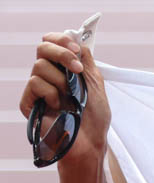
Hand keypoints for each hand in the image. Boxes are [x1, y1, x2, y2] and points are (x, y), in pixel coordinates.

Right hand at [19, 31, 109, 165]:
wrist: (90, 142)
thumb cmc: (94, 118)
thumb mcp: (96, 84)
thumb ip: (86, 61)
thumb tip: (77, 39)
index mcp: (63, 69)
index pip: (52, 43)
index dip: (61, 40)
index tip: (76, 49)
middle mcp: (48, 76)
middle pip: (42, 48)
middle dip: (61, 54)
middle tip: (77, 69)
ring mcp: (37, 89)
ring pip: (39, 66)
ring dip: (61, 81)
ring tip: (70, 98)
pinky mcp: (28, 102)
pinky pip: (35, 84)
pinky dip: (51, 93)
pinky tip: (58, 107)